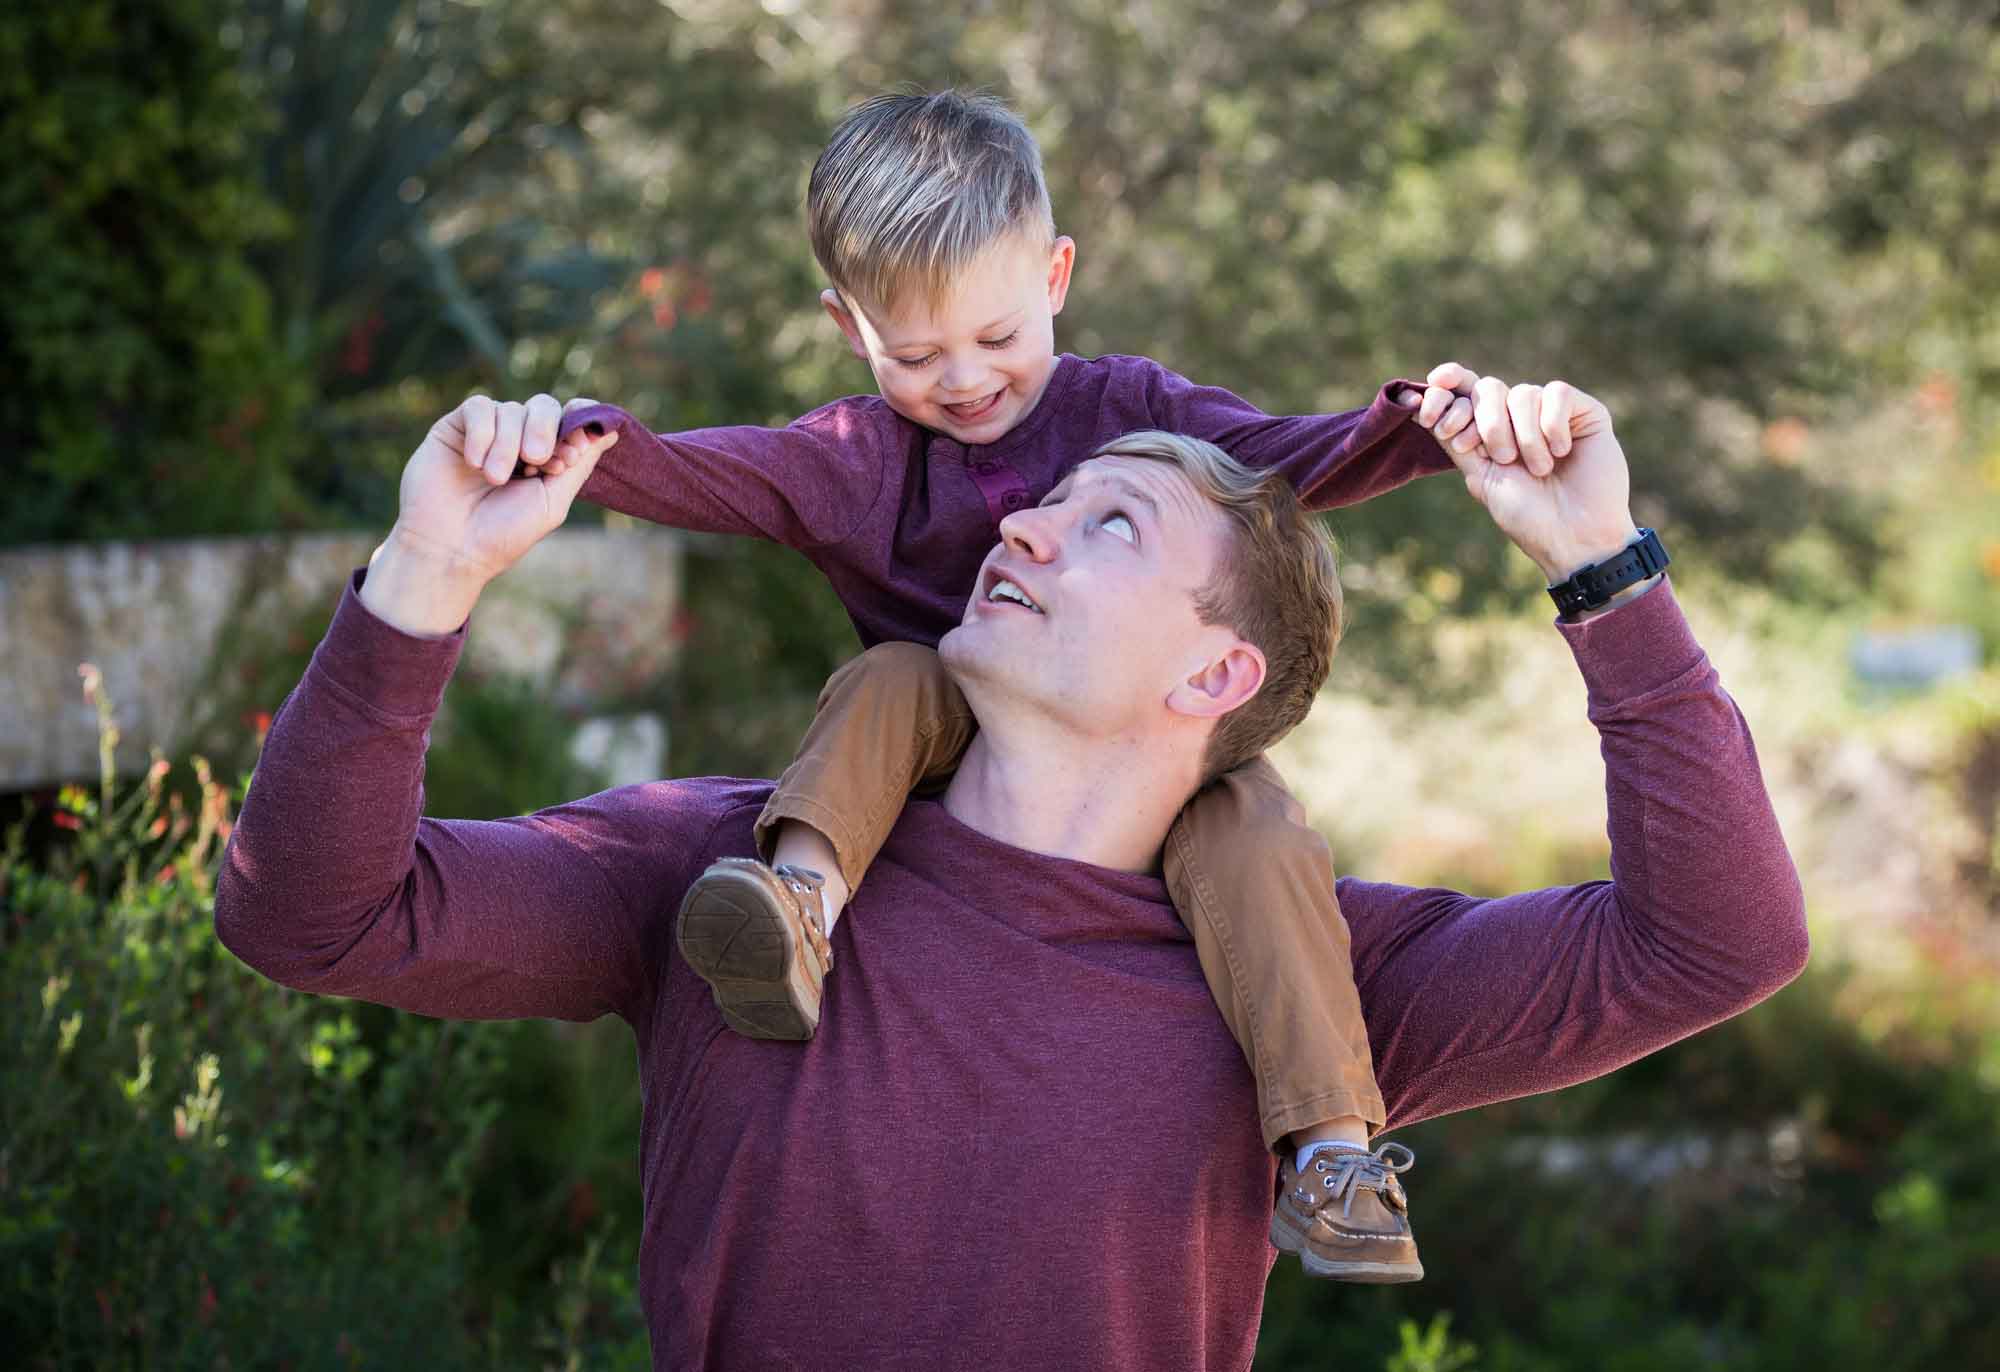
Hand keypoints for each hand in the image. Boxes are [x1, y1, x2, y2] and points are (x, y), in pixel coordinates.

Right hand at [361, 394, 618, 635]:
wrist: (450, 549)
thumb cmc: (502, 534)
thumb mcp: (552, 502)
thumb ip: (580, 465)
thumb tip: (611, 431)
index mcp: (546, 457)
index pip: (569, 421)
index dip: (576, 425)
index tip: (573, 451)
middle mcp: (517, 440)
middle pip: (543, 406)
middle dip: (545, 429)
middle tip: (535, 460)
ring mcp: (487, 432)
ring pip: (510, 409)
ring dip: (508, 444)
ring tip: (495, 479)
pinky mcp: (455, 428)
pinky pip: (479, 407)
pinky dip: (482, 433)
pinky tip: (474, 463)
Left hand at [1409, 364, 1639, 582]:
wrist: (1573, 536)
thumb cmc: (1527, 515)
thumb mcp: (1481, 476)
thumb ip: (1454, 439)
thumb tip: (1417, 404)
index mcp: (1491, 431)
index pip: (1464, 390)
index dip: (1446, 388)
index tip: (1429, 414)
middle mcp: (1520, 417)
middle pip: (1489, 387)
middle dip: (1488, 423)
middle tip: (1503, 458)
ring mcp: (1553, 413)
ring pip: (1523, 393)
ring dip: (1525, 436)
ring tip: (1540, 469)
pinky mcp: (1585, 412)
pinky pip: (1557, 393)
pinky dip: (1553, 424)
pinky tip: (1562, 451)